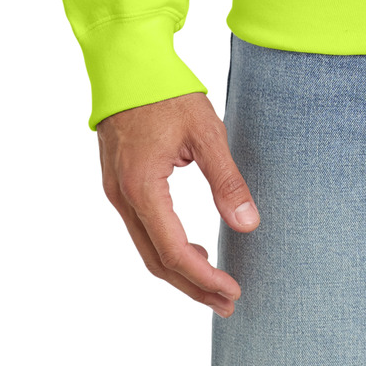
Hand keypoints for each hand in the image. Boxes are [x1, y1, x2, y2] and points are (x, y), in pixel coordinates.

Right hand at [97, 91, 259, 316]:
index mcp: (143, 186)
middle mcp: (123, 197)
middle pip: (157, 261)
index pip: (174, 250)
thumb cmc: (167, 91)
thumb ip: (226, 180)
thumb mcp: (206, 131)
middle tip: (228, 302)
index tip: (232, 290)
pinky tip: (192, 247)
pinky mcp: (118, 184)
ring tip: (214, 284)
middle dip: (193, 286)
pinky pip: (141, 230)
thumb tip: (248, 224)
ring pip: (146, 249)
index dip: (204, 276)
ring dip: (180, 271)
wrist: (126, 62)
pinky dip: (166, 248)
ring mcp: (116, 192)